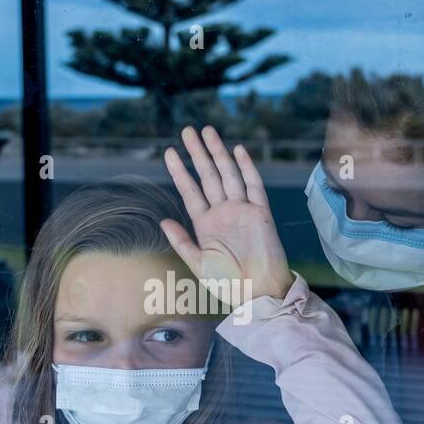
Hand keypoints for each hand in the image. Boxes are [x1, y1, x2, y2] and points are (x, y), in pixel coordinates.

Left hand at [161, 126, 293, 302]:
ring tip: (208, 131)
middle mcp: (223, 212)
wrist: (258, 293)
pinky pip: (253, 185)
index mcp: (206, 224)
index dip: (180, 171)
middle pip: (208, 175)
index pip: (190, 191)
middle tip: (187, 130)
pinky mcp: (260, 212)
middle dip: (198, 153)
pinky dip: (246, 167)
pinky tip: (237, 150)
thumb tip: (163, 220)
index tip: (169, 152)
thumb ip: (181, 241)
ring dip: (218, 153)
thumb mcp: (198, 263)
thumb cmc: (228, 284)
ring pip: (228, 174)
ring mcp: (242, 210)